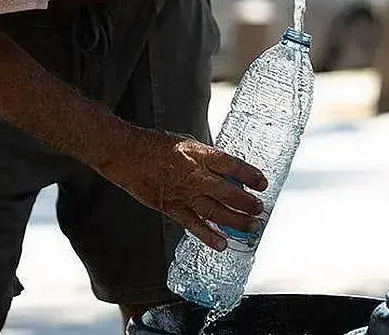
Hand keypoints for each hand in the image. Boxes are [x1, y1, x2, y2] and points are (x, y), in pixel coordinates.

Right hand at [102, 128, 267, 250]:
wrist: (125, 154)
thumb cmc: (155, 145)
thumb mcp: (186, 144)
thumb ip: (205, 158)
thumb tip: (225, 171)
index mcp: (198, 155)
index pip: (231, 165)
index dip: (249, 175)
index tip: (262, 183)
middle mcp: (193, 174)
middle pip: (227, 192)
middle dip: (247, 203)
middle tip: (260, 209)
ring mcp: (182, 193)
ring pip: (215, 211)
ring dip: (235, 221)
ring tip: (251, 226)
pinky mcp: (169, 207)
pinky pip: (192, 224)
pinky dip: (208, 236)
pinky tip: (222, 243)